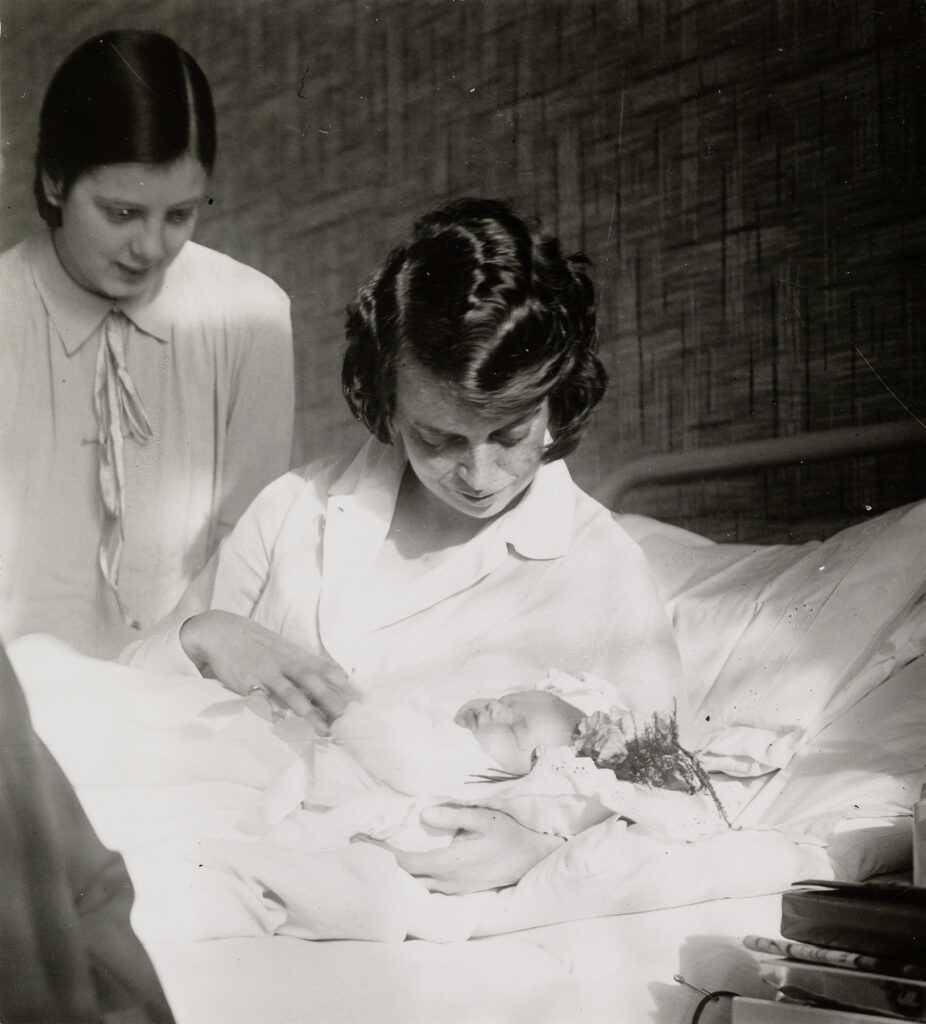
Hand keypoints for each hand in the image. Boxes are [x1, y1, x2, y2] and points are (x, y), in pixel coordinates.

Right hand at [179, 610, 351, 729]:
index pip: (324, 668)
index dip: (342, 684)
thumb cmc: (257, 643)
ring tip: (322, 730)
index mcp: (294, 654)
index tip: (359, 700)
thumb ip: (306, 663)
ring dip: (307, 712)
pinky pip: (260, 700)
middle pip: (311, 681)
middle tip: (346, 719)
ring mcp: (264, 673)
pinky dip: (272, 712)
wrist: (220, 630)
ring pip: (290, 693)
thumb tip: (336, 678)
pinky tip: (282, 725)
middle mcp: (283, 662)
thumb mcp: (284, 648)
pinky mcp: (244, 683)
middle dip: (330, 700)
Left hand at [355, 804, 564, 893]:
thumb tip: (425, 813)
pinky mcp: (458, 891)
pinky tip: (402, 868)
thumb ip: (453, 815)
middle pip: (404, 880)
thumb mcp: (483, 817)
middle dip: (380, 865)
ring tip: (375, 856)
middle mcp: (447, 882)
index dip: (380, 854)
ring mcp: (453, 890)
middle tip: (358, 847)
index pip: (405, 864)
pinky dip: (410, 879)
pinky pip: (427, 889)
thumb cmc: (508, 834)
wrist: (531, 858)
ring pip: (414, 888)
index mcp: (449, 863)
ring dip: (394, 874)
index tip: (358, 839)